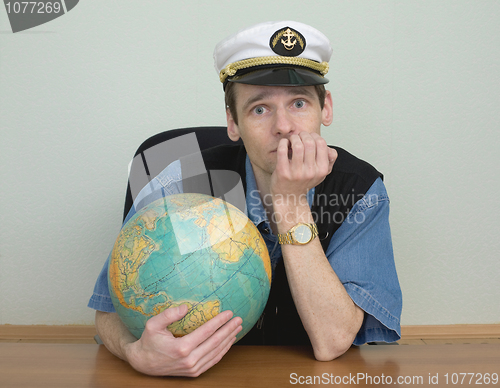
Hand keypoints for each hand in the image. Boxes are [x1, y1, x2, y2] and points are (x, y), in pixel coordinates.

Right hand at [124, 305, 241, 376]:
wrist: (143, 363)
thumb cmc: (148, 341)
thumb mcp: (153, 325)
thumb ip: (168, 315)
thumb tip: (185, 307)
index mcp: (181, 347)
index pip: (206, 332)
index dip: (219, 322)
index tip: (229, 313)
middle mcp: (189, 360)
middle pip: (215, 342)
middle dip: (229, 329)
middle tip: (239, 319)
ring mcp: (192, 368)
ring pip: (216, 352)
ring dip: (228, 340)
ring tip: (237, 328)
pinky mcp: (194, 372)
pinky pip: (212, 361)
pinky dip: (223, 351)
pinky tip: (228, 342)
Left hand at [271, 132, 336, 199]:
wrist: (289, 197)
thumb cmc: (304, 181)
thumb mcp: (321, 173)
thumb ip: (329, 160)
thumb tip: (330, 148)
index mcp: (322, 170)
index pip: (321, 143)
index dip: (314, 136)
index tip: (308, 137)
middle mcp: (310, 172)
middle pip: (309, 142)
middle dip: (303, 134)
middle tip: (298, 136)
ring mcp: (296, 173)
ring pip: (297, 145)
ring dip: (293, 138)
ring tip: (291, 140)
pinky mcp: (283, 172)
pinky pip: (282, 150)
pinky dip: (283, 143)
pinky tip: (284, 144)